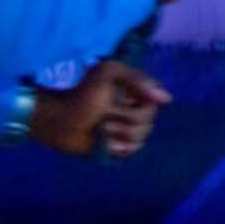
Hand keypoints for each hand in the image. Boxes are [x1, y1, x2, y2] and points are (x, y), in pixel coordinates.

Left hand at [29, 63, 170, 158]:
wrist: (57, 119)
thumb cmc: (82, 93)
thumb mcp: (109, 73)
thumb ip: (137, 79)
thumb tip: (166, 99)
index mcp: (137, 91)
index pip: (157, 100)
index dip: (142, 102)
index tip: (123, 99)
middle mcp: (136, 109)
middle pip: (149, 120)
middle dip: (126, 118)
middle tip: (105, 115)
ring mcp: (127, 129)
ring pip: (141, 136)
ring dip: (119, 133)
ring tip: (102, 128)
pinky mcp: (118, 146)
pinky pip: (132, 150)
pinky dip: (119, 148)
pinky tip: (106, 143)